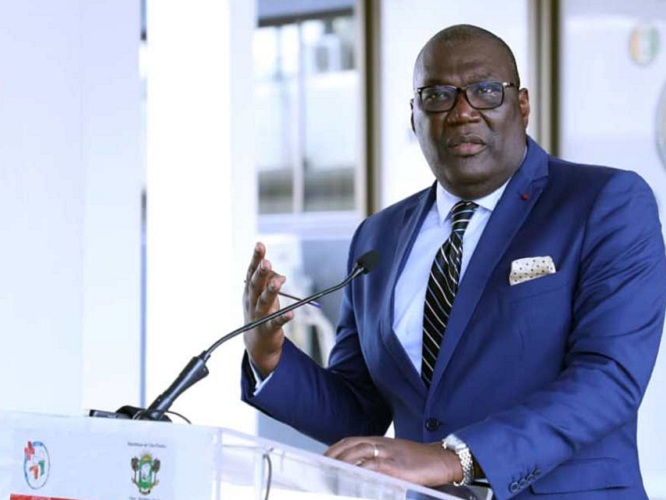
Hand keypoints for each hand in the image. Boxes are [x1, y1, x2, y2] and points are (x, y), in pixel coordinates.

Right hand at [242, 242, 293, 376]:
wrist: (257, 343)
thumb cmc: (261, 313)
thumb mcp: (262, 295)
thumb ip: (270, 281)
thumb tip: (280, 276)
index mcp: (250, 291)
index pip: (252, 272)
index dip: (255, 259)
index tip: (259, 244)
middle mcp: (252, 302)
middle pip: (256, 285)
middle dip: (261, 273)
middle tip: (267, 262)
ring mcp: (259, 316)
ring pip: (264, 302)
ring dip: (271, 291)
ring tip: (278, 282)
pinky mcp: (268, 329)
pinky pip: (276, 322)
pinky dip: (283, 318)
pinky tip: (291, 313)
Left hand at [325, 436, 462, 486]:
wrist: (442, 459)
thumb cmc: (420, 460)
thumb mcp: (396, 455)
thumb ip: (378, 459)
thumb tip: (361, 471)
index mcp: (380, 441)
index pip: (350, 441)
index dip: (335, 449)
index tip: (323, 458)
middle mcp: (381, 444)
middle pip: (350, 446)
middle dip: (333, 456)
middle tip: (320, 468)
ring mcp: (388, 454)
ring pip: (358, 453)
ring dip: (341, 463)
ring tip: (330, 473)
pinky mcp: (395, 466)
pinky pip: (373, 467)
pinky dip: (360, 471)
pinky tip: (351, 478)